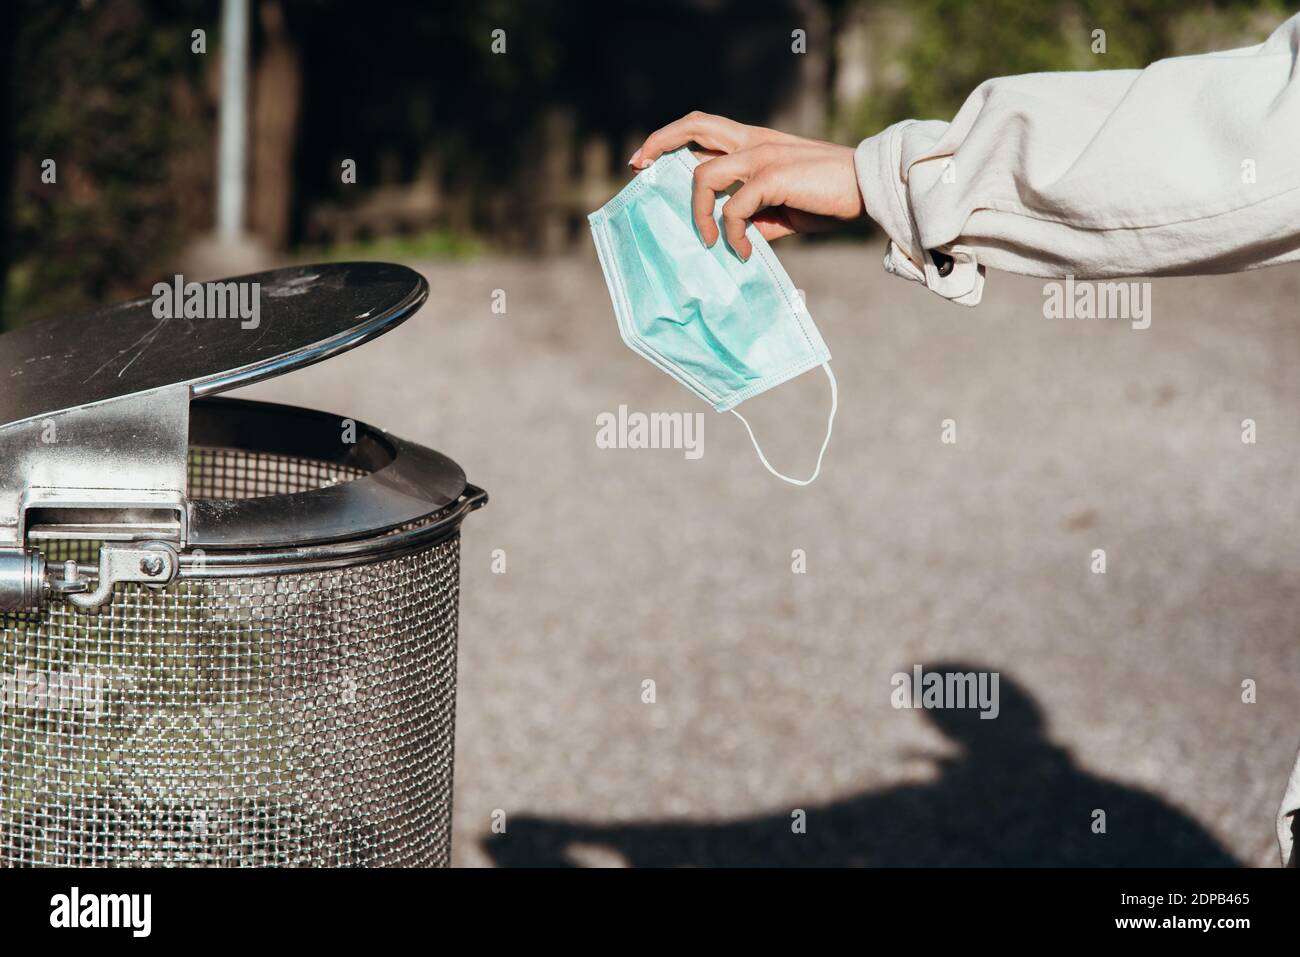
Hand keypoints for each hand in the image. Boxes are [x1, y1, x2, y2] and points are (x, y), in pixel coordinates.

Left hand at [630, 111, 864, 260]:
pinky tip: (744, 252)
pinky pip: (734, 208)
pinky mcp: (772, 176)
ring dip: (697, 213)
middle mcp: (754, 141)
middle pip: (695, 126)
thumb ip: (754, 216)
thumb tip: (731, 240)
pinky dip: (732, 234)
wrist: (869, 188)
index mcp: (755, 142)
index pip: (704, 128)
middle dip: (659, 143)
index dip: (670, 139)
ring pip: (704, 176)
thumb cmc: (829, 198)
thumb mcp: (783, 208)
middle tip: (638, 169)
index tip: (644, 160)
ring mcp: (762, 156)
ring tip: (707, 241)